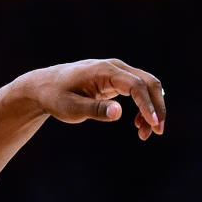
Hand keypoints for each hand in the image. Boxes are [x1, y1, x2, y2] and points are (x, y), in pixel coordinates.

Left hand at [22, 59, 165, 140]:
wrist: (44, 86)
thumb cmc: (55, 97)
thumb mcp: (70, 108)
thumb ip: (94, 110)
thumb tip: (119, 113)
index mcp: (104, 71)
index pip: (136, 85)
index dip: (147, 104)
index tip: (152, 124)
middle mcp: (115, 67)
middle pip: (148, 83)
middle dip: (157, 107)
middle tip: (157, 132)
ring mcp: (117, 72)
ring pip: (146, 87)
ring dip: (151, 108)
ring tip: (145, 134)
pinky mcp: (116, 80)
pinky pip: (138, 91)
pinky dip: (143, 106)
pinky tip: (138, 123)